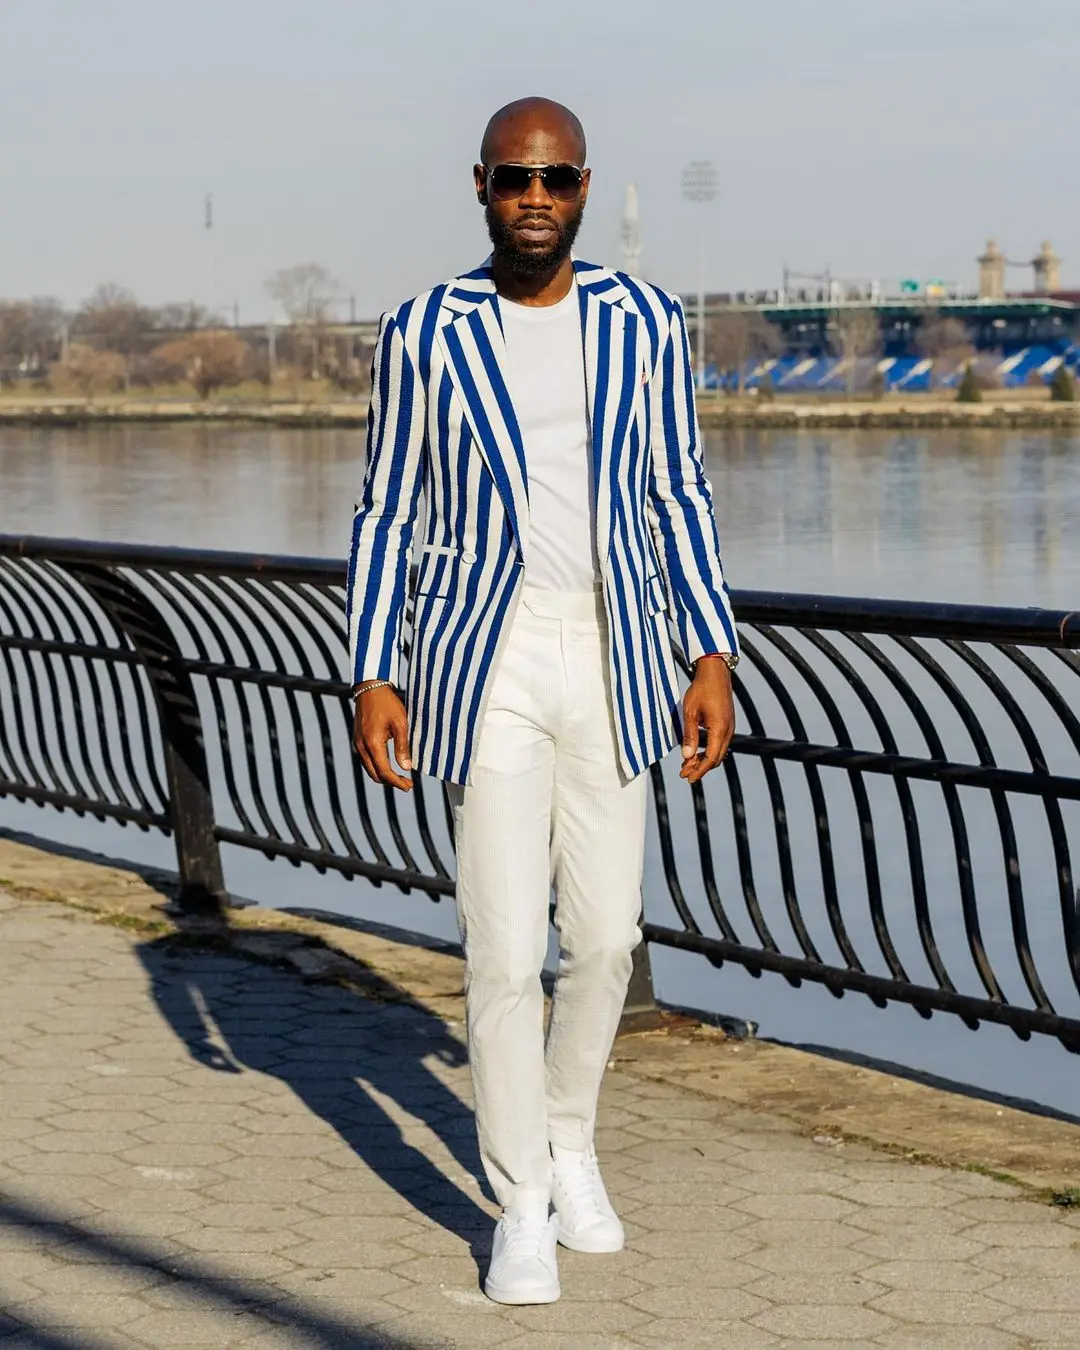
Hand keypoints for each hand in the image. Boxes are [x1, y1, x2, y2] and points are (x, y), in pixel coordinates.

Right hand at [353, 686, 412, 790]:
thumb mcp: (400, 723)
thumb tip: (406, 767)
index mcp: (372, 743)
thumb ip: (403, 746)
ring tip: (401, 776)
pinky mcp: (357, 740)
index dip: (397, 782)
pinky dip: (378, 766)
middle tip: (407, 783)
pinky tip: (390, 763)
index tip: (409, 786)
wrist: (370, 688)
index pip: (384, 772)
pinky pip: (366, 760)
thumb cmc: (388, 704)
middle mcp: (362, 747)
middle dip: (391, 782)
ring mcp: (357, 744)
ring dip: (384, 775)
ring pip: (370, 769)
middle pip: (375, 775)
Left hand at [680, 659, 735, 782]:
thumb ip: (689, 735)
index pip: (711, 758)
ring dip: (703, 760)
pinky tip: (696, 751)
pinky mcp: (727, 723)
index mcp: (720, 729)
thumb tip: (686, 756)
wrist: (715, 673)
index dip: (699, 770)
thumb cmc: (701, 690)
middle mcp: (728, 730)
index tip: (688, 778)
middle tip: (683, 773)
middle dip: (700, 768)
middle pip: (716, 758)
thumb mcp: (690, 712)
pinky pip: (719, 743)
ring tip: (687, 764)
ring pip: (718, 752)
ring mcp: (729, 727)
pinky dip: (708, 751)